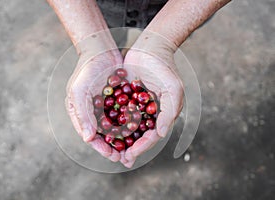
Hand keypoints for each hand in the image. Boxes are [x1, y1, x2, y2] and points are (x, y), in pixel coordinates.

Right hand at [65, 49, 123, 162]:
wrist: (101, 50)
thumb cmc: (86, 70)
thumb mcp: (79, 92)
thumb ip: (82, 115)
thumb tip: (87, 139)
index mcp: (81, 114)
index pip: (90, 136)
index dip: (101, 148)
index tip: (112, 156)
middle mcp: (93, 113)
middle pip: (104, 136)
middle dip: (114, 147)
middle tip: (125, 158)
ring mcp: (106, 107)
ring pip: (116, 128)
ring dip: (124, 140)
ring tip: (133, 150)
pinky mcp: (118, 100)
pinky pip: (125, 116)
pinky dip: (131, 125)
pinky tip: (141, 132)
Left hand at [122, 37, 183, 167]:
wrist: (151, 47)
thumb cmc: (164, 68)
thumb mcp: (173, 89)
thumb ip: (169, 112)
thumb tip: (161, 134)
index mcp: (162, 114)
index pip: (152, 135)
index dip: (142, 147)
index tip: (130, 156)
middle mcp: (150, 113)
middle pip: (139, 135)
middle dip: (130, 148)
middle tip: (119, 159)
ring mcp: (138, 106)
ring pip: (128, 127)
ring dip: (121, 140)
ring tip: (111, 151)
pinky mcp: (127, 98)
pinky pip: (119, 113)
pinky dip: (113, 123)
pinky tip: (103, 131)